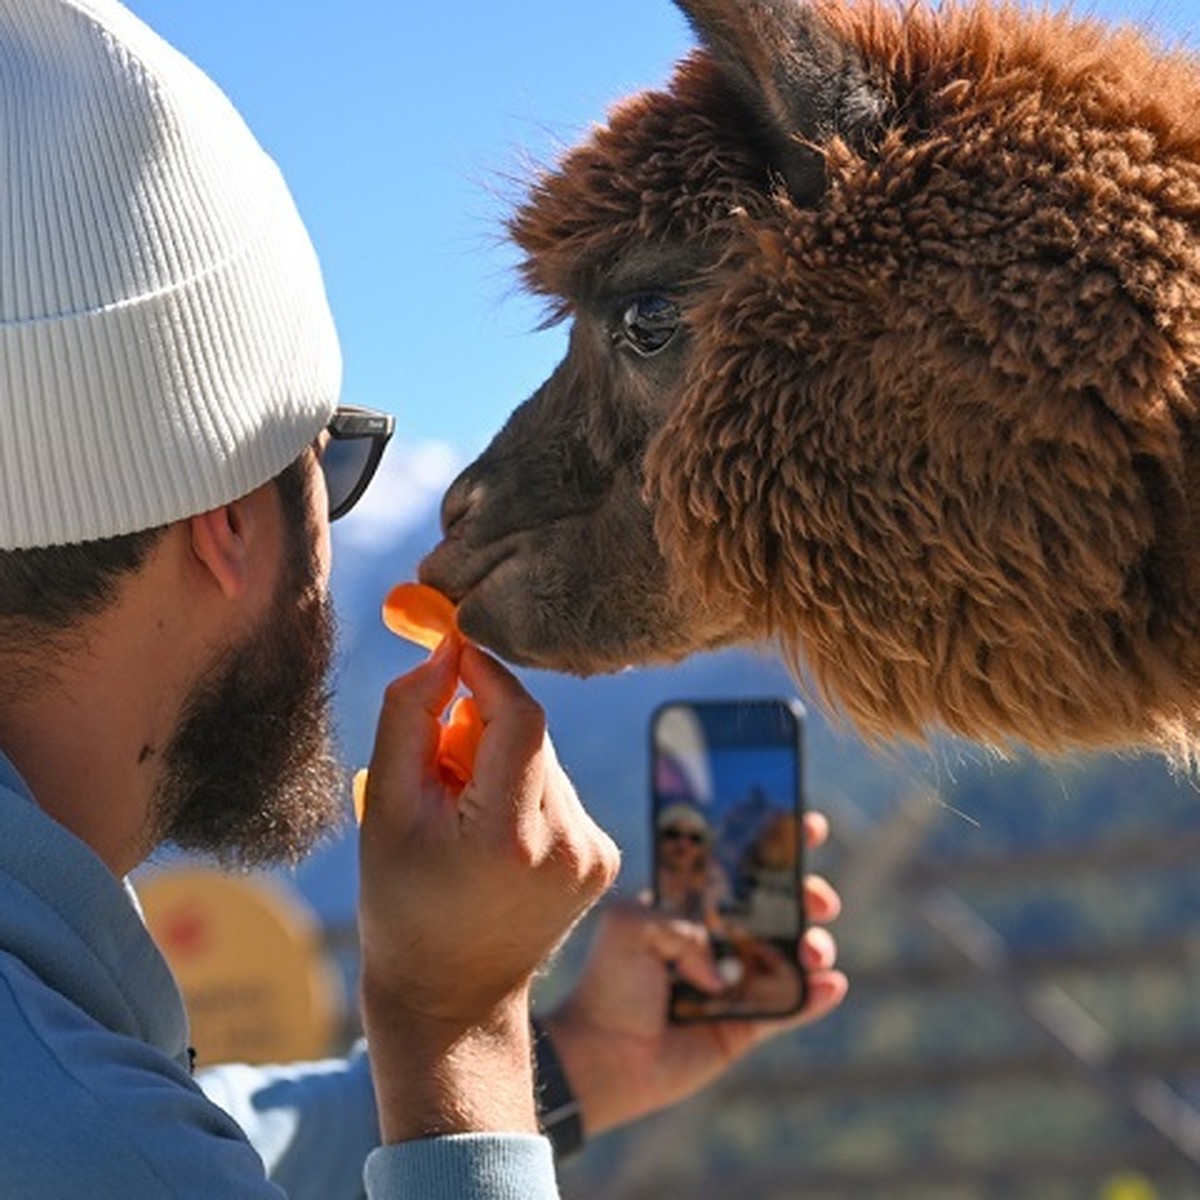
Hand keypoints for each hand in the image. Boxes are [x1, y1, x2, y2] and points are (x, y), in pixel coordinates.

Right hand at [357, 636, 620, 1140]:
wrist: (452, 996)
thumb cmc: (402, 902)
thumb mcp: (384, 809)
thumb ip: (408, 718)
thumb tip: (445, 651)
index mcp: (510, 836)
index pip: (520, 714)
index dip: (486, 673)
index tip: (454, 649)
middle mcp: (568, 844)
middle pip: (531, 736)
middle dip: (482, 729)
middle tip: (438, 765)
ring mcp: (595, 855)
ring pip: (546, 762)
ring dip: (503, 765)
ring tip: (463, 818)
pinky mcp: (604, 860)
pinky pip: (561, 794)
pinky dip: (526, 795)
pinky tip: (496, 840)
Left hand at [540, 812, 847, 1135]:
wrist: (600, 1055)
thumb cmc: (609, 982)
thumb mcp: (629, 927)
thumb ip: (682, 929)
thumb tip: (725, 969)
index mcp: (693, 905)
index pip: (738, 866)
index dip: (773, 844)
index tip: (806, 827)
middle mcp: (720, 938)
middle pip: (778, 908)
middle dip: (807, 895)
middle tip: (818, 900)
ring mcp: (738, 981)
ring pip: (792, 956)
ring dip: (815, 946)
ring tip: (812, 952)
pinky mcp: (746, 1025)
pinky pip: (791, 1008)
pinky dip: (816, 997)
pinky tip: (831, 985)